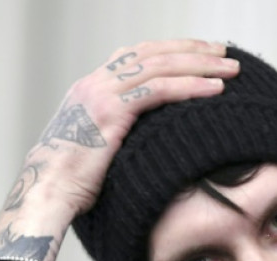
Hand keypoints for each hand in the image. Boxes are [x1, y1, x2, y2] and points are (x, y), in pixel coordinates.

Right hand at [0, 39, 239, 260]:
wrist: (46, 194)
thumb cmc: (69, 185)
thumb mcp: (94, 151)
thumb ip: (115, 136)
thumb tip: (142, 147)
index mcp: (89, 88)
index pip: (136, 56)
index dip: (171, 52)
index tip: (201, 54)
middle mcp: (94, 83)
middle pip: (151, 53)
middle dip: (192, 50)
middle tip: (224, 51)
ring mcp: (100, 94)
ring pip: (159, 66)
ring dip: (199, 65)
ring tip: (230, 68)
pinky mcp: (110, 111)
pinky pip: (158, 90)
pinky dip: (190, 86)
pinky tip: (215, 89)